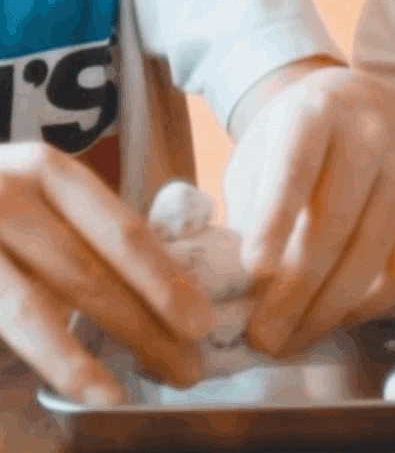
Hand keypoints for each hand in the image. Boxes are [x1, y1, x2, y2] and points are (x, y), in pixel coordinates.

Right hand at [0, 143, 215, 404]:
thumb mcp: (39, 196)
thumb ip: (90, 233)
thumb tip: (169, 294)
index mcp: (47, 171)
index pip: (123, 233)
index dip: (166, 282)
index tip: (202, 323)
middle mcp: (4, 196)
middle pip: (87, 274)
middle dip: (142, 328)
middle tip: (185, 370)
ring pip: (31, 309)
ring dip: (81, 359)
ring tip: (117, 395)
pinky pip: (3, 318)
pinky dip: (37, 357)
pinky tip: (65, 385)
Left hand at [222, 64, 394, 357]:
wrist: (356, 103)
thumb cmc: (290, 140)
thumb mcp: (259, 154)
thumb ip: (249, 207)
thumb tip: (235, 287)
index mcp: (316, 114)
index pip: (298, 168)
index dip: (277, 219)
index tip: (253, 270)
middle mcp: (369, 137)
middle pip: (337, 221)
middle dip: (297, 288)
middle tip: (263, 336)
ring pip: (372, 250)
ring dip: (329, 307)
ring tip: (290, 341)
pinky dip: (370, 303)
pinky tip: (335, 321)